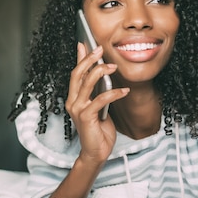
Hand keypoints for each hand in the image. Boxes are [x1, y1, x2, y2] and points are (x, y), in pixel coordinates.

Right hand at [65, 43, 128, 163]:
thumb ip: (98, 92)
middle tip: (100, 49)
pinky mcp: (86, 117)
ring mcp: (77, 109)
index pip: (75, 74)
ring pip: (87, 83)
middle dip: (88, 59)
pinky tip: (124, 91)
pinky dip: (114, 93)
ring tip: (114, 66)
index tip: (84, 43)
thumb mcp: (100, 107)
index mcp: (74, 98)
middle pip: (77, 74)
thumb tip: (105, 74)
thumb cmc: (99, 131)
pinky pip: (100, 99)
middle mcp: (72, 102)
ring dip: (101, 72)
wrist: (96, 153)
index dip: (79, 58)